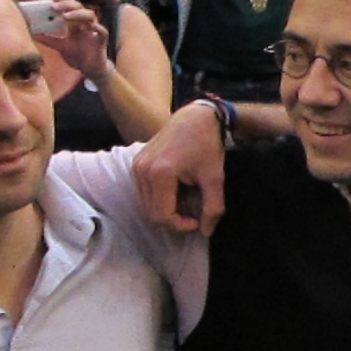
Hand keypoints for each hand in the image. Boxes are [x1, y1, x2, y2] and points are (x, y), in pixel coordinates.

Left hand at [45, 0, 110, 78]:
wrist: (90, 70)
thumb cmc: (78, 55)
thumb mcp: (60, 46)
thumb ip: (48, 39)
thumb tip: (32, 33)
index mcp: (76, 23)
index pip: (71, 5)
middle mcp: (85, 24)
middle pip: (79, 7)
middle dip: (67, 4)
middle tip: (54, 6)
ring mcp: (94, 31)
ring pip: (90, 15)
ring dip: (78, 14)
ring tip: (65, 16)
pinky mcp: (101, 40)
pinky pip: (102, 31)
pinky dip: (96, 28)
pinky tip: (89, 27)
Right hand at [132, 102, 229, 233]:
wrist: (195, 118)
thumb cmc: (206, 145)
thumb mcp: (215, 178)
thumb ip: (212, 207)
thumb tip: (206, 232)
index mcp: (160, 174)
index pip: (162, 215)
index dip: (180, 225)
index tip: (197, 220)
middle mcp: (142, 170)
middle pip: (150, 213)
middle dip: (172, 220)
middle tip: (192, 214)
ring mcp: (136, 166)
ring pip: (144, 205)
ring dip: (164, 210)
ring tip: (185, 203)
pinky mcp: (135, 164)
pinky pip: (142, 193)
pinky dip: (157, 199)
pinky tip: (175, 193)